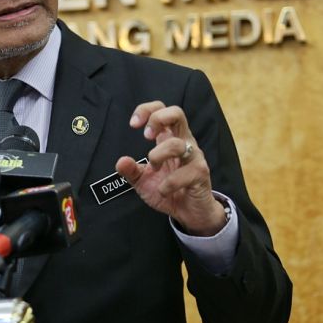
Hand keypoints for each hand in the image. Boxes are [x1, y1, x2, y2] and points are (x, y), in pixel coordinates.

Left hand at [115, 101, 227, 235]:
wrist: (189, 213)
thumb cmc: (168, 190)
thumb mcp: (143, 181)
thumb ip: (131, 171)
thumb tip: (120, 162)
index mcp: (169, 138)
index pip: (162, 110)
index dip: (147, 110)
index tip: (133, 124)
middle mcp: (183, 142)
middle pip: (177, 113)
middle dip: (158, 119)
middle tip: (146, 137)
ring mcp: (194, 157)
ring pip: (177, 144)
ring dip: (158, 155)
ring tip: (154, 169)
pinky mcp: (201, 173)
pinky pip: (185, 173)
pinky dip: (169, 184)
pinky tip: (164, 191)